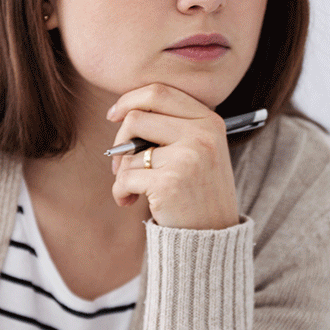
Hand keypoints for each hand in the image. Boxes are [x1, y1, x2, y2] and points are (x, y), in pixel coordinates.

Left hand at [107, 84, 239, 229]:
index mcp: (209, 121)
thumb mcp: (200, 151)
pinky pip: (126, 177)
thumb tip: (124, 111)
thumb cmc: (200, 193)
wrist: (214, 237)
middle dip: (119, 140)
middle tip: (119, 162)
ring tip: (132, 190)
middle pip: (137, 117)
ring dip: (121, 173)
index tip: (114, 114)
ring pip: (129, 151)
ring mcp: (187, 157)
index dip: (130, 99)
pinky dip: (120, 192)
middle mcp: (202, 135)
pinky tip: (130, 202)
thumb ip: (174, 127)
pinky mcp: (169, 182)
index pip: (160, 92)